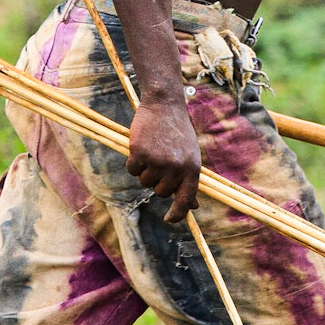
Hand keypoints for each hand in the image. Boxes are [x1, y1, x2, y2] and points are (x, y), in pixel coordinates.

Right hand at [126, 97, 201, 224]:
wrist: (164, 105)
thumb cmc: (178, 132)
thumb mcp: (190, 156)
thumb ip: (189, 180)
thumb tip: (193, 206)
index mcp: (192, 169)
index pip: (185, 200)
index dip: (178, 214)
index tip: (170, 219)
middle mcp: (176, 167)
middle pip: (160, 192)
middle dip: (157, 181)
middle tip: (160, 160)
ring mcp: (158, 161)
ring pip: (145, 182)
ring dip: (145, 170)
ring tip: (153, 150)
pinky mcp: (140, 153)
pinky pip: (132, 170)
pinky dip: (133, 161)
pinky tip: (141, 145)